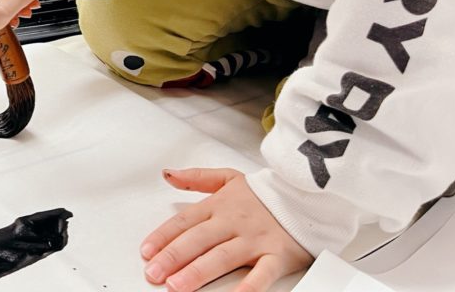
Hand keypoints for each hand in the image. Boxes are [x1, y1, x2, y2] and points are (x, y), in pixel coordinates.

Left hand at [140, 168, 311, 291]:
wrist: (309, 195)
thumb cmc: (267, 193)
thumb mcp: (229, 178)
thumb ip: (196, 178)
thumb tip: (168, 174)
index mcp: (220, 205)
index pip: (184, 221)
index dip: (163, 237)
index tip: (146, 252)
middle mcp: (234, 222)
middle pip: (197, 240)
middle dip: (173, 258)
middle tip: (154, 274)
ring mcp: (255, 240)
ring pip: (221, 257)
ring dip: (197, 272)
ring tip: (176, 286)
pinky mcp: (278, 255)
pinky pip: (261, 274)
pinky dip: (247, 287)